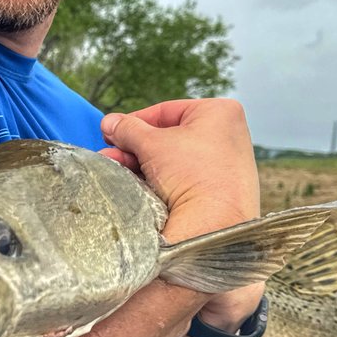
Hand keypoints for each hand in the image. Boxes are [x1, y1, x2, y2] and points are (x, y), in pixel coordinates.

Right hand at [100, 99, 263, 327]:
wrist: (213, 225)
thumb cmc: (192, 174)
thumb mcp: (151, 143)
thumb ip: (128, 129)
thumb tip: (109, 122)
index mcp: (220, 113)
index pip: (166, 111)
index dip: (134, 122)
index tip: (112, 132)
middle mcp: (227, 135)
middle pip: (166, 137)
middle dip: (133, 148)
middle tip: (110, 154)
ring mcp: (224, 165)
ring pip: (170, 160)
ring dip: (139, 164)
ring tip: (115, 169)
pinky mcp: (217, 191)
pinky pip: (181, 178)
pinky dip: (157, 180)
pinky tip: (134, 185)